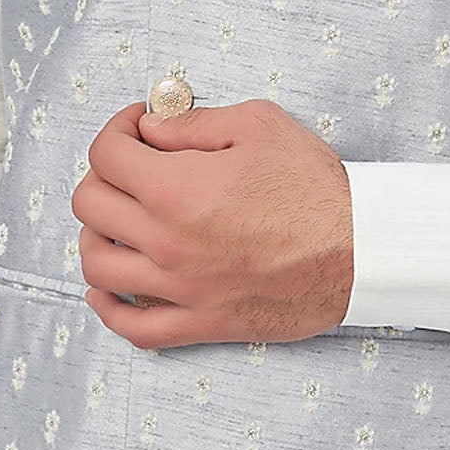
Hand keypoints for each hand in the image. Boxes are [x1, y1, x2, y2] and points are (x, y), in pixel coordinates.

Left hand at [71, 99, 354, 348]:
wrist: (359, 250)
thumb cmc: (315, 187)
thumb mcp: (259, 125)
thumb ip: (193, 124)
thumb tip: (152, 129)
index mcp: (174, 189)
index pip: (106, 154)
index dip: (117, 128)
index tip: (139, 126)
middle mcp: (165, 241)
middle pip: (89, 205)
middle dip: (105, 174)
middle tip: (133, 166)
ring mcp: (178, 288)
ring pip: (97, 264)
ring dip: (98, 233)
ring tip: (121, 219)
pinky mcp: (199, 322)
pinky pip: (131, 325)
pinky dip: (107, 306)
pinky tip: (106, 286)